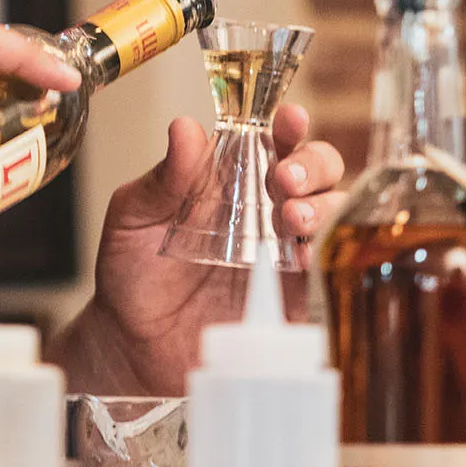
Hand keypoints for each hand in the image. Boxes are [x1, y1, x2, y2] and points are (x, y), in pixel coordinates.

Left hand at [51, 103, 345, 394]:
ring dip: (323, 207)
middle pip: (317, 170)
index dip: (286, 125)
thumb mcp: (134, 217)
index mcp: (228, 178)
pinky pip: (332, 270)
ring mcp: (285, 253)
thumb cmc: (132, 273)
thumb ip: (163, 178)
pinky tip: (307, 259)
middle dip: (312, 165)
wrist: (134, 347)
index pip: (269, 139)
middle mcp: (265, 209)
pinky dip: (330, 257)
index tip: (289, 120)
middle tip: (284, 180)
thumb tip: (185, 128)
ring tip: (293, 220)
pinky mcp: (295, 297)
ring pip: (333, 213)